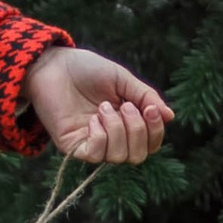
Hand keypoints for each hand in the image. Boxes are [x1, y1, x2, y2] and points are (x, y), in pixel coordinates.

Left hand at [26, 45, 171, 165]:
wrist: (53, 65)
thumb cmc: (87, 70)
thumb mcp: (123, 80)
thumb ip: (145, 97)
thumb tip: (170, 117)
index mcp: (127, 122)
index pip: (150, 143)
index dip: (155, 131)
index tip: (149, 108)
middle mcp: (111, 137)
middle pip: (138, 156)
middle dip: (138, 131)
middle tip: (124, 106)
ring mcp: (91, 143)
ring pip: (119, 157)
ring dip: (118, 130)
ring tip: (104, 107)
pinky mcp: (72, 146)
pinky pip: (96, 154)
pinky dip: (101, 136)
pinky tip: (93, 119)